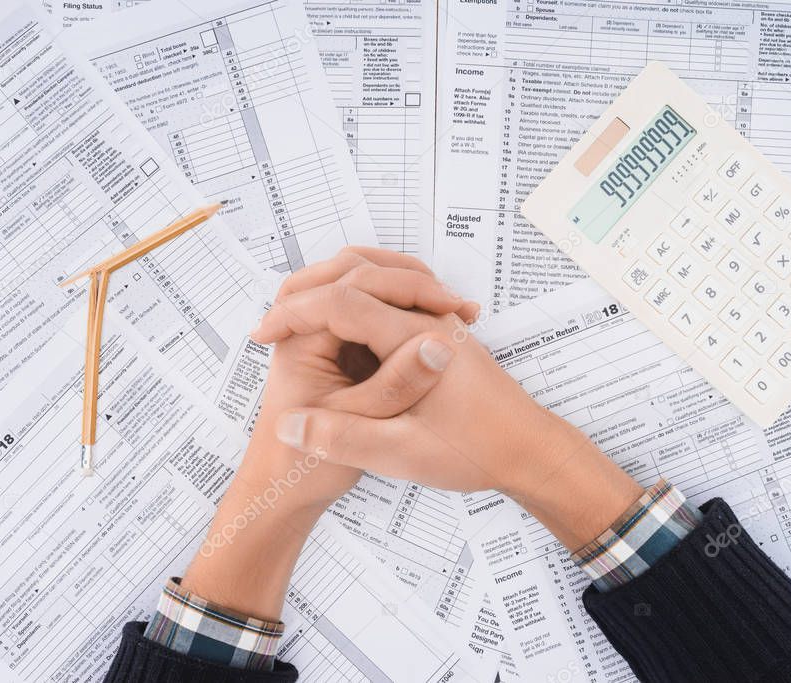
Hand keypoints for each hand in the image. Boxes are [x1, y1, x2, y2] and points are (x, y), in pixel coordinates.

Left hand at [182, 248, 474, 618]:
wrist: (279, 496)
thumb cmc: (302, 468)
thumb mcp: (360, 425)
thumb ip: (397, 383)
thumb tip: (438, 343)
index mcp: (302, 342)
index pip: (352, 285)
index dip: (404, 287)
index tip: (446, 303)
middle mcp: (306, 331)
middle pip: (352, 273)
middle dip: (404, 278)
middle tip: (451, 299)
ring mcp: (321, 341)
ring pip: (360, 291)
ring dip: (404, 292)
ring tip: (450, 310)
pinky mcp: (336, 354)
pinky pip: (368, 317)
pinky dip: (400, 315)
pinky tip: (437, 332)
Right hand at [252, 250, 642, 548]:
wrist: (530, 450)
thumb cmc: (475, 453)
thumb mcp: (402, 455)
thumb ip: (343, 439)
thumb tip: (288, 427)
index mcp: (413, 339)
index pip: (341, 302)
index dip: (293, 314)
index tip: (261, 335)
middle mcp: (426, 317)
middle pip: (358, 272)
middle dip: (307, 291)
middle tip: (271, 321)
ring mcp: (436, 319)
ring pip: (377, 278)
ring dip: (333, 289)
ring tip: (296, 318)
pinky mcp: (439, 330)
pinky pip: (392, 298)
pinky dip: (359, 301)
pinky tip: (340, 331)